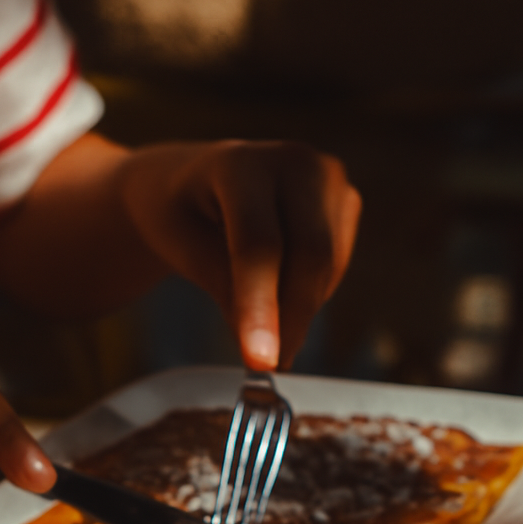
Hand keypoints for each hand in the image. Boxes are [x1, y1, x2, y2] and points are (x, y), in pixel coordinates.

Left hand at [118, 140, 361, 369]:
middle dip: (290, 318)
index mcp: (240, 163)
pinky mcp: (345, 202)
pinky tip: (277, 292)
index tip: (261, 362)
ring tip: (261, 323)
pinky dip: (309, 295)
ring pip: (328, 266)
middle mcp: (293, 161)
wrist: (190, 182)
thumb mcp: (180, 249)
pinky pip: (336, 269)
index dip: (262, 308)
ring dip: (297, 310)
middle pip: (310, 253)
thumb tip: (263, 345)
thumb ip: (222, 288)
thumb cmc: (177, 213)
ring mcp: (327, 178)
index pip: (259, 243)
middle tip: (267, 363)